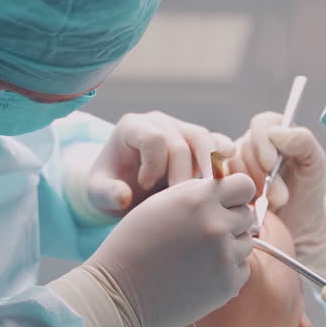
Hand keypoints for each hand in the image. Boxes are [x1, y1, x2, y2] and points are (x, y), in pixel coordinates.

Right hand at [83, 174, 256, 326]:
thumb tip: (228, 192)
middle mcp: (215, 224)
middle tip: (201, 234)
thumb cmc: (134, 245)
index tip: (225, 203)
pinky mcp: (227, 284)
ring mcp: (224, 256)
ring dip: (228, 247)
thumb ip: (196, 193)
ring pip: (245, 243)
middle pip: (246, 215)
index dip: (236, 194)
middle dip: (230, 221)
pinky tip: (198, 274)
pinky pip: (242, 269)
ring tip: (195, 256)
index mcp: (198, 198)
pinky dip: (226, 271)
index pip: (244, 185)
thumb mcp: (160, 204)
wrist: (119, 293)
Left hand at [87, 111, 234, 215]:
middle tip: (182, 204)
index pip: (154, 138)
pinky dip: (225, 161)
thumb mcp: (98, 193)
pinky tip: (227, 182)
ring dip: (209, 169)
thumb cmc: (110, 188)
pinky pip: (218, 144)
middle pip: (183, 141)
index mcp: (132, 127)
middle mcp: (159, 122)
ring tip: (208, 196)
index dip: (154, 165)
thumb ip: (106, 194)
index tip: (146, 187)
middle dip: (184, 174)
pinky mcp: (198, 142)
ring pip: (205, 140)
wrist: (123, 187)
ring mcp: (181, 129)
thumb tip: (124, 197)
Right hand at [230, 112, 325, 237]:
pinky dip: (237, 196)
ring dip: (251, 188)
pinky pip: (221, 184)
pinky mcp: (226, 183)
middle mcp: (253, 143)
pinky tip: (254, 206)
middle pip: (244, 147)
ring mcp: (237, 163)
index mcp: (275, 131)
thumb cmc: (309, 191)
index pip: (260, 124)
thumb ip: (304, 142)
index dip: (262, 142)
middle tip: (281, 197)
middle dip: (261, 174)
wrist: (299, 224)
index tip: (271, 164)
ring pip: (232, 166)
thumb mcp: (315, 165)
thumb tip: (276, 132)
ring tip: (271, 204)